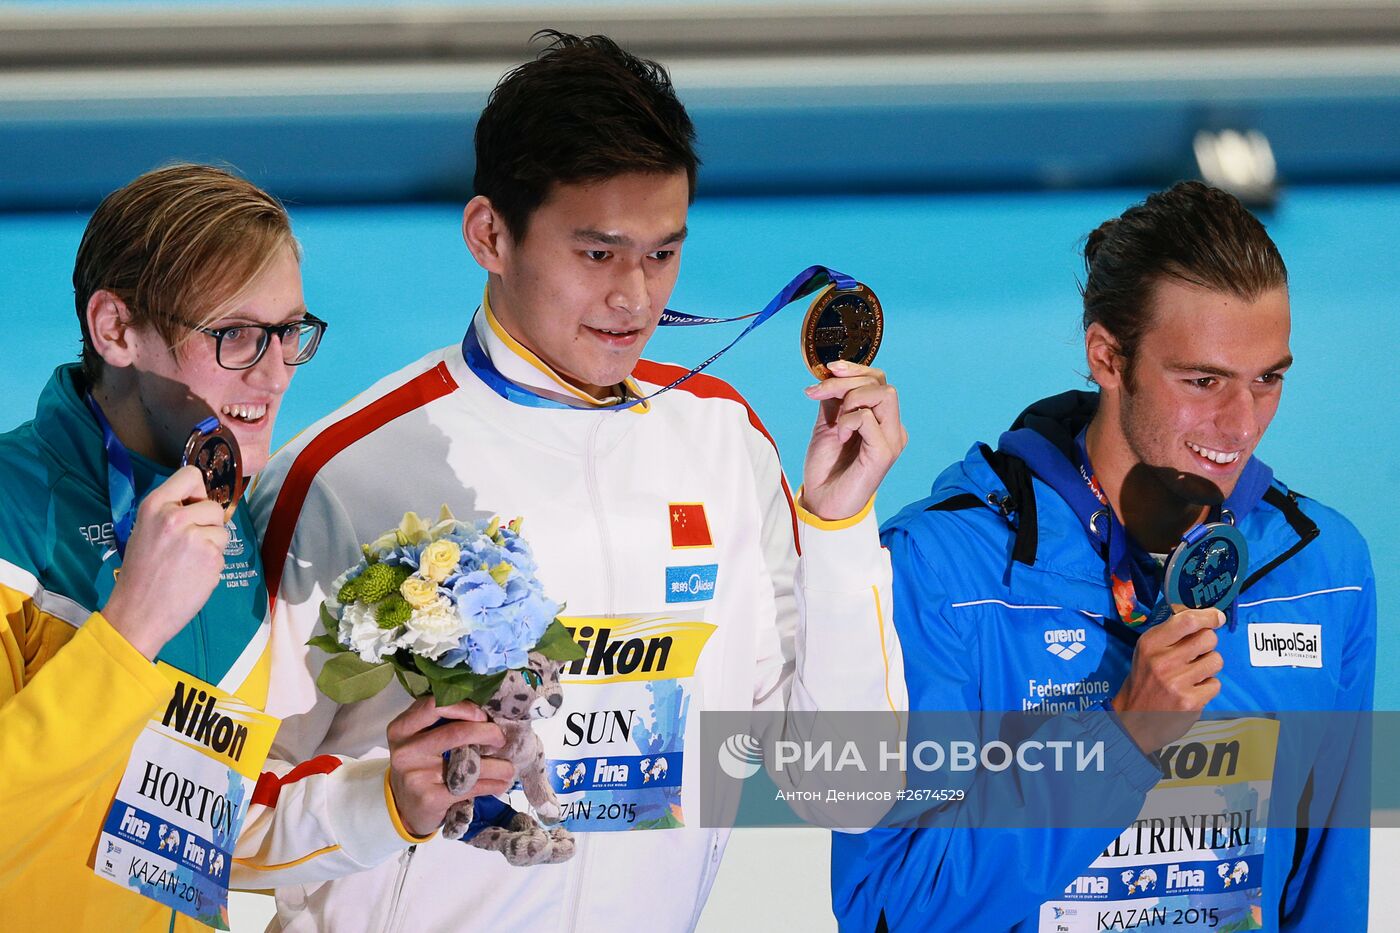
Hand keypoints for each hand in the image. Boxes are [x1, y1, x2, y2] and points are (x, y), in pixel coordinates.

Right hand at [101, 465, 228, 659]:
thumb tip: (201, 501)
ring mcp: (194, 536)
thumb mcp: (145, 530)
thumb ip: (171, 512)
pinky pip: (223, 552)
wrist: (137, 612)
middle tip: (188, 545)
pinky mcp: (211, 557)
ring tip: (189, 562)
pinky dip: (213, 564)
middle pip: (213, 506)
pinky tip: (193, 575)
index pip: (191, 474)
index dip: (198, 491)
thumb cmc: (141, 572)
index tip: (193, 506)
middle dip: (209, 525)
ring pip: (223, 530)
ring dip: (213, 546)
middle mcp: (174, 516)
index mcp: (154, 505)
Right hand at [386, 696, 515, 837]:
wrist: (405, 808)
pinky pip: (470, 787)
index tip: (482, 715)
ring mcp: (416, 776)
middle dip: (488, 733)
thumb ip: (440, 721)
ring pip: (469, 763)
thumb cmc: (420, 765)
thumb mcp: (419, 739)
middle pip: (456, 732)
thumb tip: (487, 711)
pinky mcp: (429, 798)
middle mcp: (405, 751)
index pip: (434, 706)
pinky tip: (501, 783)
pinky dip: (493, 784)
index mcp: (401, 728)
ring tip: (509, 767)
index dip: (464, 707)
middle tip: (500, 739)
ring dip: (498, 765)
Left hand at [801, 360, 906, 520]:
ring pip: (883, 394)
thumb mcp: (827, 424)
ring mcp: (892, 440)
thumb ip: (834, 400)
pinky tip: (839, 436)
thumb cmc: (826, 467)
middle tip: (817, 393)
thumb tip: (830, 373)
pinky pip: (868, 418)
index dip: (854, 369)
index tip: (828, 370)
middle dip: (846, 381)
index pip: (878, 380)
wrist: (821, 502)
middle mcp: (892, 428)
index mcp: (881, 419)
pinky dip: (848, 421)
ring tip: (835, 422)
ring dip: (850, 399)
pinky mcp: (884, 453)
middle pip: (881, 382)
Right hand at [1112, 607, 1225, 753]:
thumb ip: (1170, 635)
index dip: (1208, 616)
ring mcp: (1177, 683)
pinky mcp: (1190, 702)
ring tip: (1193, 674)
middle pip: (1208, 638)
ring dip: (1209, 666)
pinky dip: (1207, 687)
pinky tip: (1192, 691)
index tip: (1217, 617)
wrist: (1134, 719)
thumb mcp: (1147, 652)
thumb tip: (1203, 618)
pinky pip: (1215, 684)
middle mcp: (1162, 661)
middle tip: (1197, 653)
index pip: (1187, 620)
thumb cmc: (1145, 681)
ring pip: (1216, 660)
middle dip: (1208, 644)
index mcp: (1150, 644)